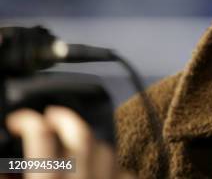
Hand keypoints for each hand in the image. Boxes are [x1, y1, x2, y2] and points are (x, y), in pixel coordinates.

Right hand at [3, 106, 133, 178]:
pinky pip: (126, 171)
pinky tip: (103, 169)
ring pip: (107, 150)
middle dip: (67, 117)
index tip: (20, 119)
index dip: (28, 119)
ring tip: (76, 143)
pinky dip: (114, 166)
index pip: (41, 137)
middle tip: (52, 114)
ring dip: (91, 141)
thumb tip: (6, 169)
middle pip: (82, 134)